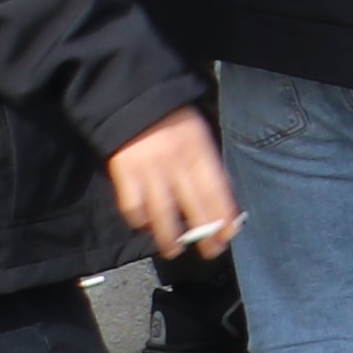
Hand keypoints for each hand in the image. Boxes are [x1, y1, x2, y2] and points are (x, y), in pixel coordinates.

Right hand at [108, 108, 236, 261]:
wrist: (134, 100)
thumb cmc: (174, 121)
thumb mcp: (200, 137)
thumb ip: (207, 165)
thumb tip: (220, 200)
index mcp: (199, 151)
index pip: (216, 190)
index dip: (224, 216)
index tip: (229, 235)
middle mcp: (176, 163)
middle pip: (193, 205)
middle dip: (203, 233)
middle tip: (210, 252)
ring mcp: (149, 170)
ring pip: (161, 211)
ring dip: (168, 236)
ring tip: (173, 251)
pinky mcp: (124, 173)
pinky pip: (132, 205)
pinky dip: (139, 220)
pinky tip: (145, 227)